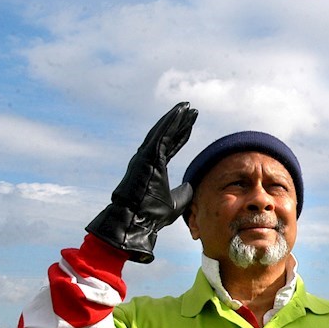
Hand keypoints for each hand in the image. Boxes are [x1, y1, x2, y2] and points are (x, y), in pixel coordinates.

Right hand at [86, 102, 197, 262]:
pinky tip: (179, 113)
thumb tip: (192, 185)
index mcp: (154, 167)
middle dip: (179, 122)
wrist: (137, 221)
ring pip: (162, 132)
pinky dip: (170, 124)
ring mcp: (145, 156)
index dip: (181, 134)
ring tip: (186, 106)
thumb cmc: (153, 215)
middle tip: (190, 109)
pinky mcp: (146, 156)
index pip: (170, 146)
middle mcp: (148, 158)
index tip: (190, 124)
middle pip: (166, 135)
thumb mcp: (177, 202)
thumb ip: (185, 192)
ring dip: (175, 118)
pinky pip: (161, 136)